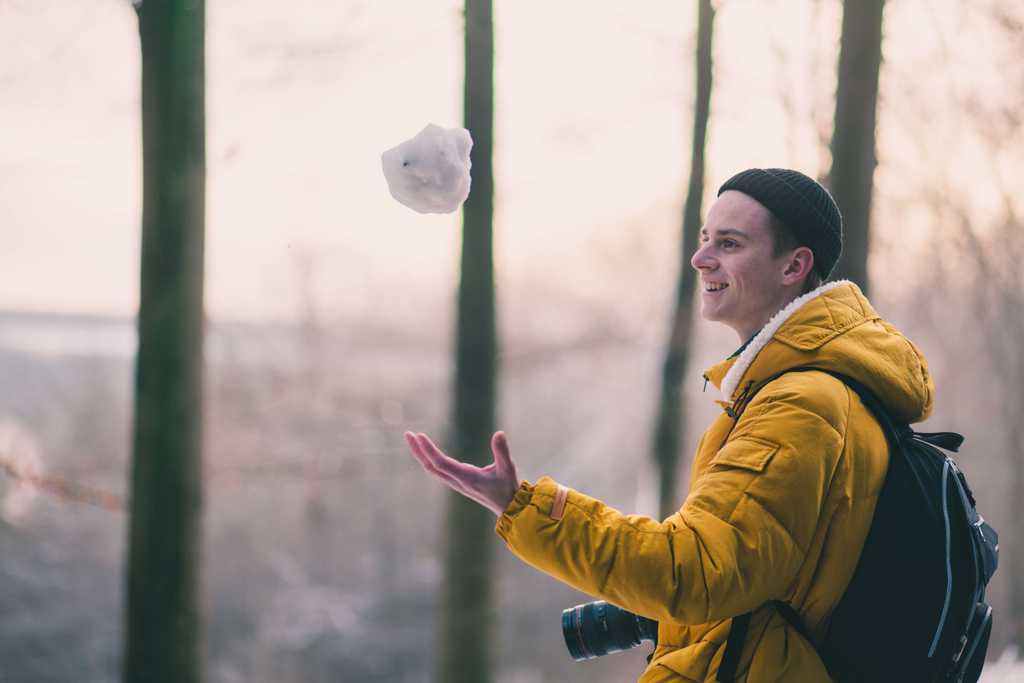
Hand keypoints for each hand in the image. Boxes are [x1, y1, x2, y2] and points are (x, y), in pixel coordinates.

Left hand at [404, 430, 519, 515]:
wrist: (508, 507)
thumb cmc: (508, 488)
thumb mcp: (508, 469)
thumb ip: (502, 451)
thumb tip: (499, 433)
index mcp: (467, 478)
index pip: (441, 463)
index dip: (429, 450)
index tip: (420, 436)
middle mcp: (457, 481)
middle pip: (431, 466)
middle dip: (418, 450)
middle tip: (408, 434)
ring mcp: (456, 483)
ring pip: (432, 469)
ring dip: (421, 454)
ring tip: (413, 438)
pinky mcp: (457, 482)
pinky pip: (437, 471)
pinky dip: (429, 459)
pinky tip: (425, 451)